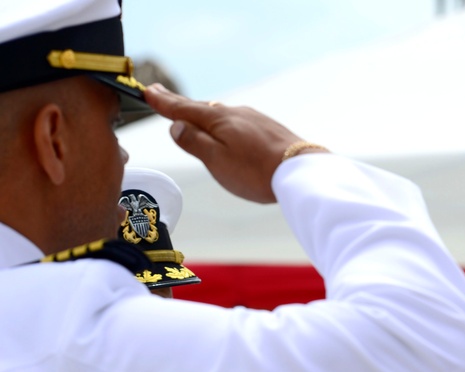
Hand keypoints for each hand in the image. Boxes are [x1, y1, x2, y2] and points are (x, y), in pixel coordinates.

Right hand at [143, 84, 312, 203]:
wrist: (302, 171)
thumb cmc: (257, 172)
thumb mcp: (216, 161)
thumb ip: (194, 142)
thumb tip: (176, 125)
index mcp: (218, 119)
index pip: (183, 108)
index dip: (163, 102)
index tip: (147, 90)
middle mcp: (236, 113)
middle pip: (202, 108)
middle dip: (180, 104)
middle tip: (161, 95)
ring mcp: (255, 119)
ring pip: (222, 114)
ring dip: (204, 113)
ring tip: (191, 113)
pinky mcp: (270, 128)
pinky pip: (239, 121)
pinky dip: (226, 123)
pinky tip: (229, 129)